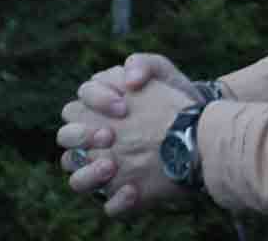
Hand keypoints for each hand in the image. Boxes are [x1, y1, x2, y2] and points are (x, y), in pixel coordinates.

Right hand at [59, 71, 195, 216]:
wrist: (201, 127)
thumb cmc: (176, 97)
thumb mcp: (164, 74)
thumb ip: (144, 64)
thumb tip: (129, 78)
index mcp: (97, 106)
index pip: (80, 101)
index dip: (96, 103)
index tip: (124, 106)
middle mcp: (93, 137)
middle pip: (67, 137)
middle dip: (83, 136)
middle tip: (109, 136)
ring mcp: (103, 165)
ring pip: (75, 176)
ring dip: (87, 173)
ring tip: (112, 166)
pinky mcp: (122, 190)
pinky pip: (108, 203)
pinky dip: (117, 200)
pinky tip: (134, 190)